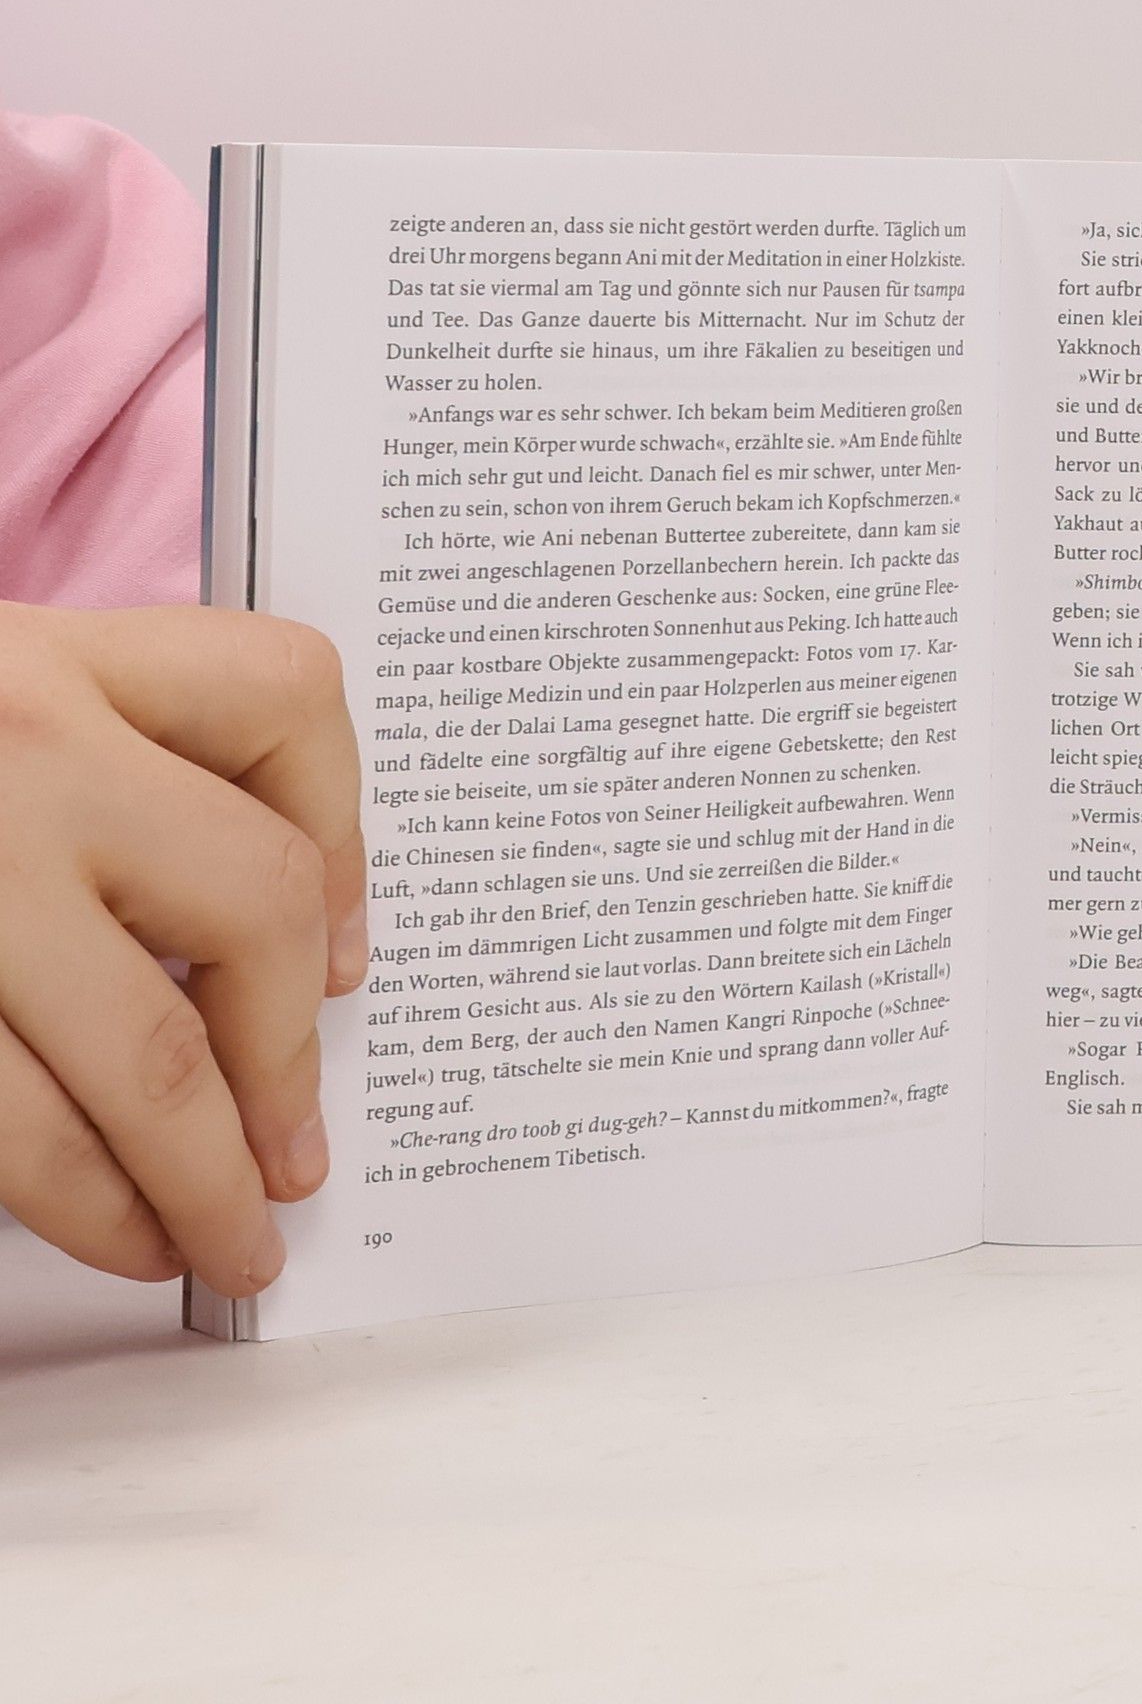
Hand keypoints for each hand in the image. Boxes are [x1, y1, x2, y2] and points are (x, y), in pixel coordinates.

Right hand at [0, 602, 364, 1294]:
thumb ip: (105, 771)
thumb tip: (285, 946)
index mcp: (49, 657)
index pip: (283, 698)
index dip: (351, 830)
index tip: (348, 951)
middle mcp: (13, 747)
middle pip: (250, 900)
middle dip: (288, 1055)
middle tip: (297, 1152)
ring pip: (133, 1053)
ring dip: (198, 1175)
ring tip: (225, 1238)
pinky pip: (3, 1121)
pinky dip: (76, 1199)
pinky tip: (110, 1230)